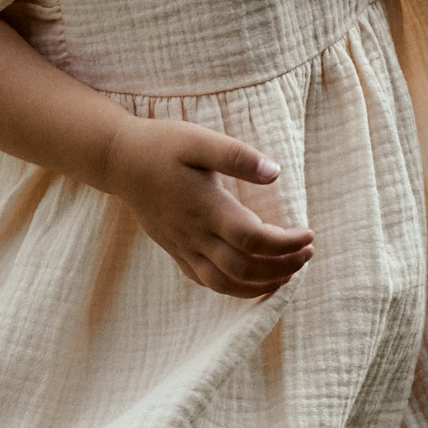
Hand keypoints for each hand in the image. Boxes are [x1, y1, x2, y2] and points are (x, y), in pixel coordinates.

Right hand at [103, 117, 314, 296]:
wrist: (118, 161)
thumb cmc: (161, 145)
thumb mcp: (200, 140)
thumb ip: (238, 156)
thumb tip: (275, 172)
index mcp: (207, 209)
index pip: (254, 239)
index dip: (286, 244)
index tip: (309, 235)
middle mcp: (195, 234)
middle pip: (244, 269)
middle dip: (282, 267)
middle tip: (307, 254)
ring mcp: (183, 246)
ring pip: (224, 283)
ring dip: (259, 285)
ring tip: (286, 275)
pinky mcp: (175, 250)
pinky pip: (205, 281)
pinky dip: (233, 287)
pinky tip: (250, 279)